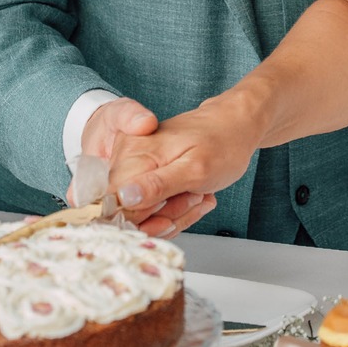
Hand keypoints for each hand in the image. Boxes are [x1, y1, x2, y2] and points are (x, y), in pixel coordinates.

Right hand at [80, 98, 216, 236]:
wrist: (232, 127)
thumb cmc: (220, 143)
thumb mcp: (195, 169)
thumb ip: (157, 184)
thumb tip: (123, 198)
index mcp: (132, 154)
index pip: (115, 202)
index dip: (141, 218)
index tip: (169, 216)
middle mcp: (126, 161)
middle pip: (128, 213)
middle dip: (163, 217)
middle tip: (192, 197)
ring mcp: (135, 171)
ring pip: (142, 216)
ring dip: (174, 215)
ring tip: (197, 195)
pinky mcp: (144, 180)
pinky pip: (153, 212)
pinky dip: (176, 212)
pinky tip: (193, 198)